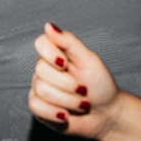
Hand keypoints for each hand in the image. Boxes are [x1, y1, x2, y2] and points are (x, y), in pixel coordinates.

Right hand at [28, 22, 120, 140]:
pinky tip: (66, 115)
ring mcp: (40, 89)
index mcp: (59, 54)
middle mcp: (46, 70)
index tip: (65, 63)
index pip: (41, 43)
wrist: (105, 113)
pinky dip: (54, 112)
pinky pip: (35, 107)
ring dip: (67, 100)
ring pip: (41, 91)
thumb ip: (69, 42)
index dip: (51, 54)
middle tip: (83, 90)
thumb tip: (48, 25)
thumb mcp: (89, 60)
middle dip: (67, 84)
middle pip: (41, 70)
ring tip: (81, 103)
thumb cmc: (101, 85)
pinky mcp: (38, 108)